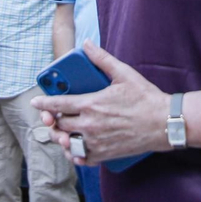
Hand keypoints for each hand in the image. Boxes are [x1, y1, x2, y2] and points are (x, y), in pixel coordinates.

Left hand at [30, 41, 171, 163]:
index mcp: (92, 105)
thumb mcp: (124, 74)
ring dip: (60, 137)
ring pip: (67, 142)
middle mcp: (90, 125)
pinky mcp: (104, 154)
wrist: (164, 123)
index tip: (36, 102)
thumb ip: (102, 59)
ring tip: (60, 131)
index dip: (44, 103)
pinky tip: (73, 148)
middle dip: (51, 120)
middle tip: (50, 116)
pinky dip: (74, 153)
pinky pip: (81, 158)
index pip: (59, 105)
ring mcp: (96, 142)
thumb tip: (87, 44)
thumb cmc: (145, 98)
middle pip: (60, 124)